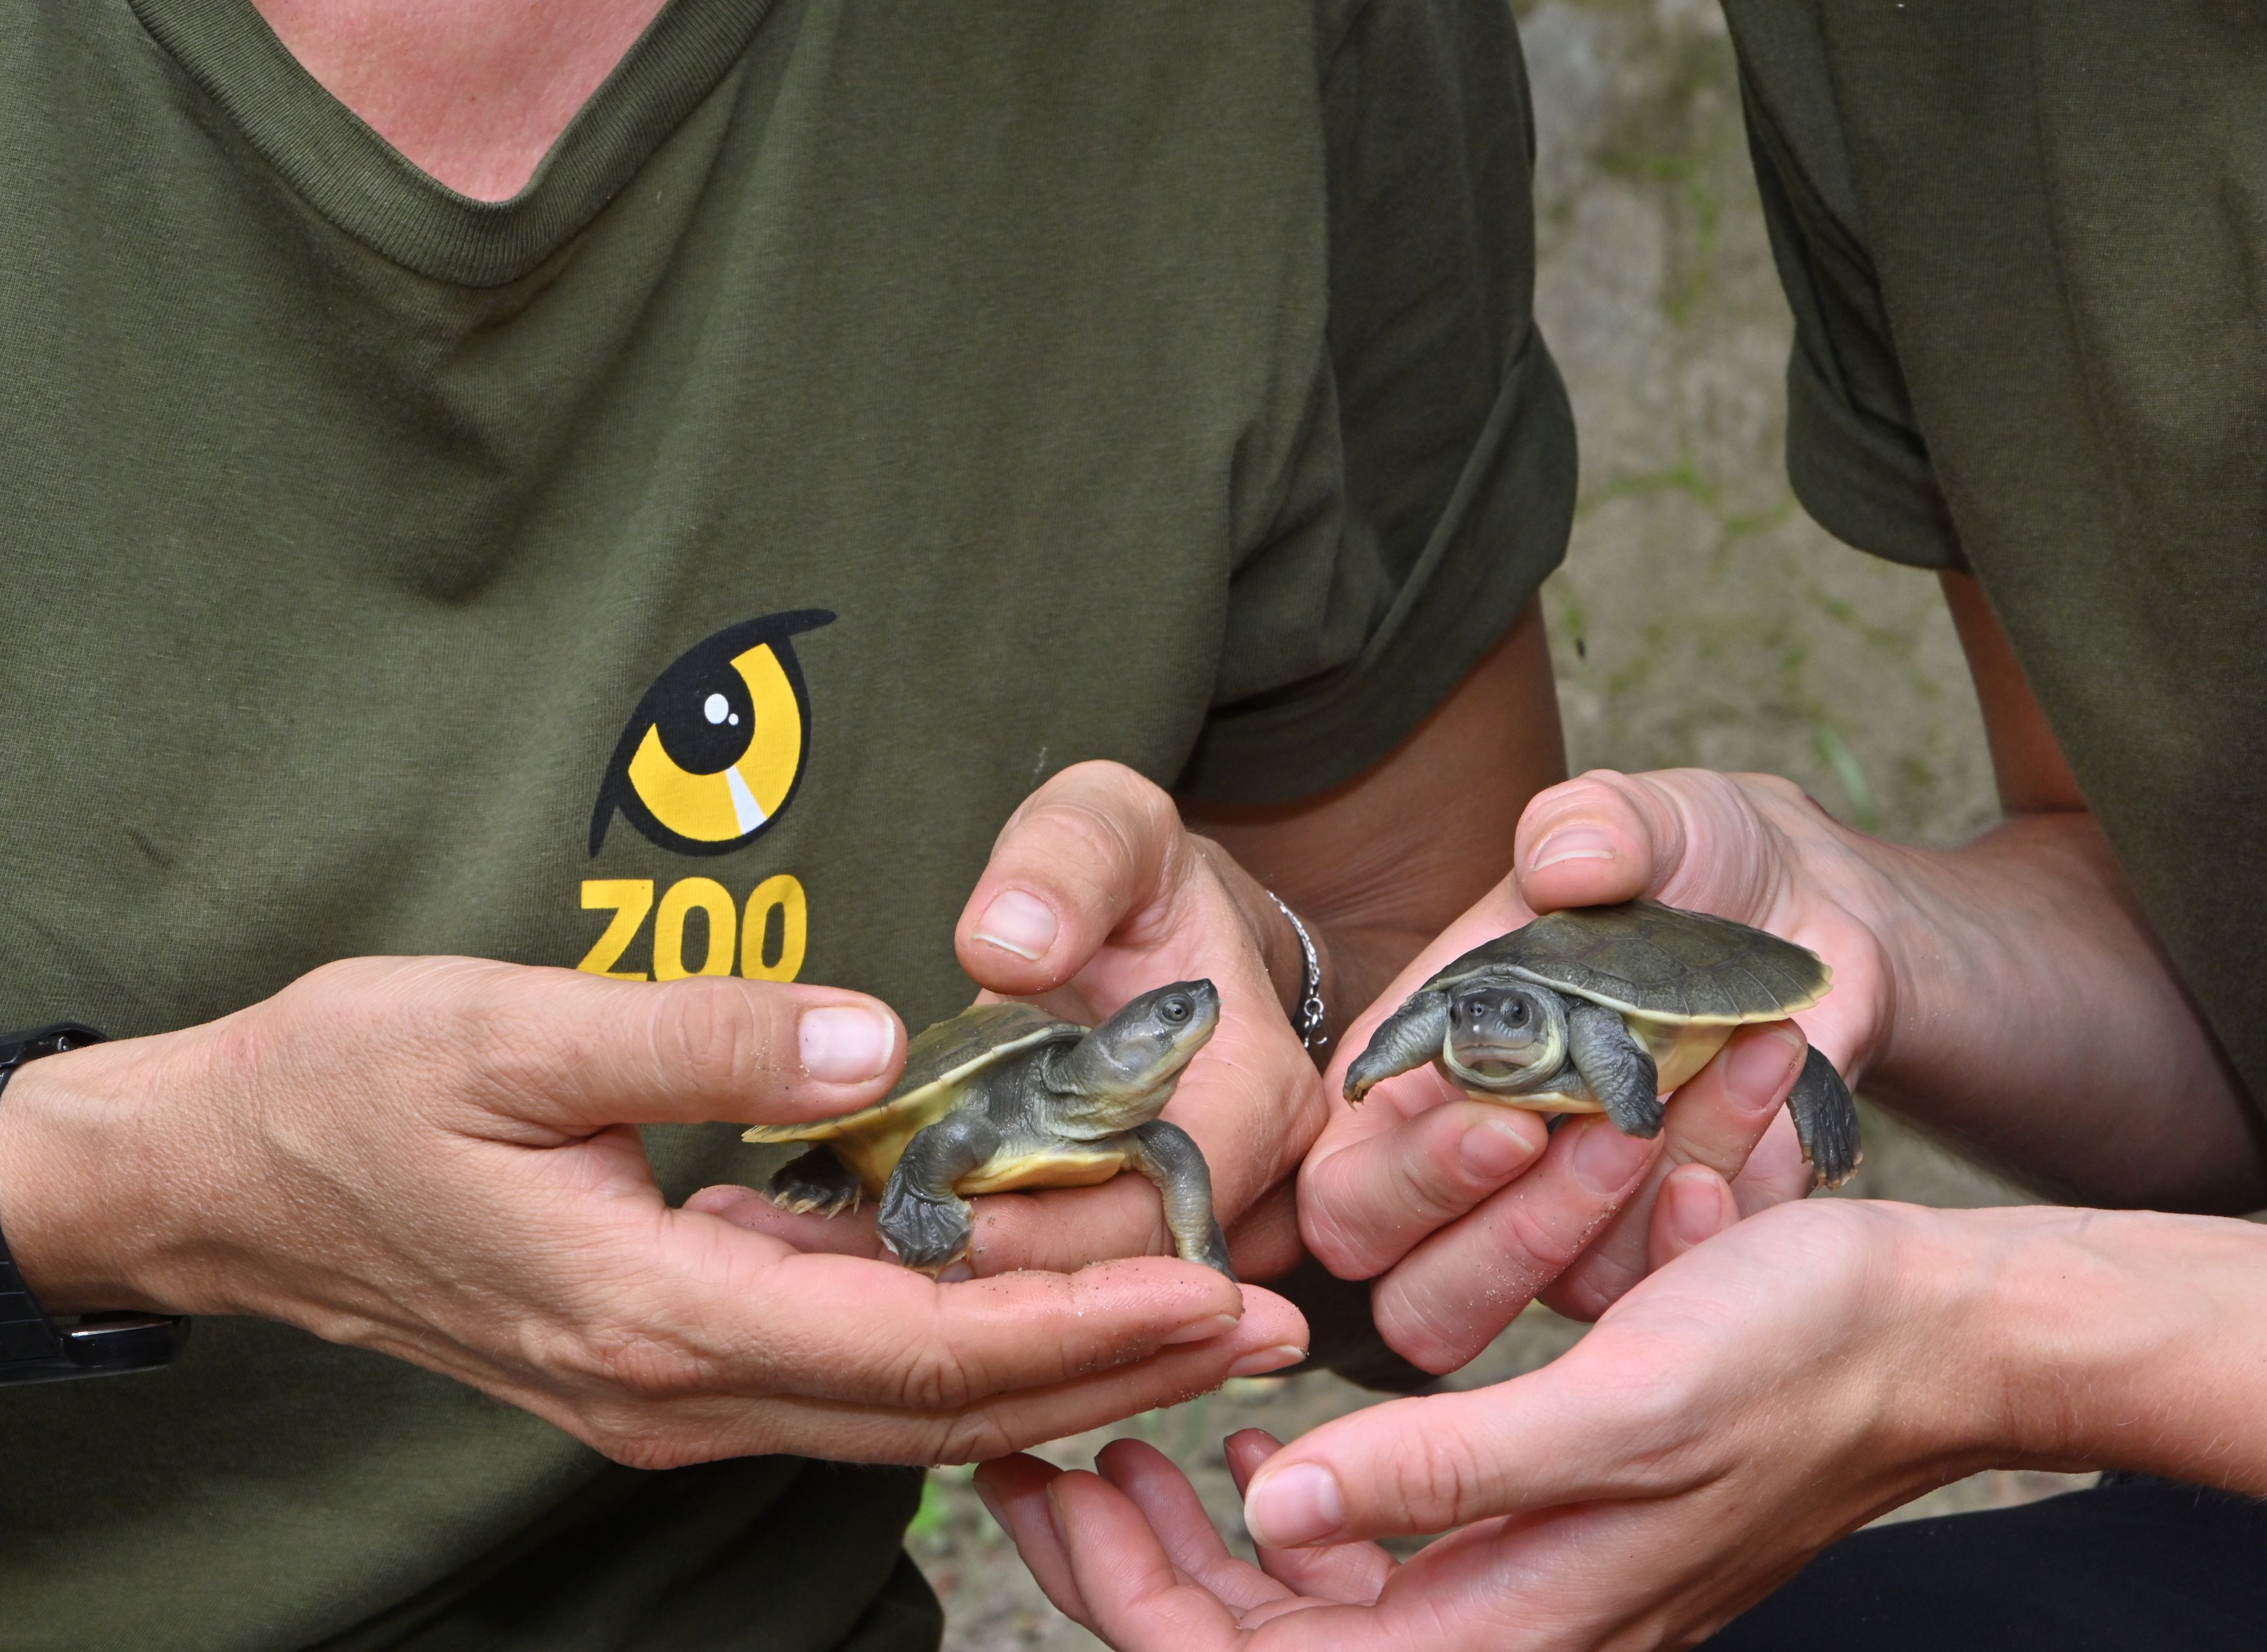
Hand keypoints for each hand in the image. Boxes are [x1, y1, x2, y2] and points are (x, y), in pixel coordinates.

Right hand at [0, 955, 1306, 1467]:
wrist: (219, 1175)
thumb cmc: (344, 1089)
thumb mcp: (508, 1029)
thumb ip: (695, 1040)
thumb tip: (866, 1037)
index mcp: (647, 1315)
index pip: (912, 1350)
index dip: (1077, 1328)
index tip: (1217, 1289)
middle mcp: (670, 1388)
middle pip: (935, 1408)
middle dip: (1112, 1370)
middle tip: (1270, 1326)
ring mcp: (661, 1391)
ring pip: (897, 1410)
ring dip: (1051, 1373)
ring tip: (1195, 1329)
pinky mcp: (654, 1361)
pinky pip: (840, 1381)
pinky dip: (956, 1360)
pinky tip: (1030, 1315)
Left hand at [704, 761, 1334, 1284]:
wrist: (1163, 931)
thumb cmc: (1137, 878)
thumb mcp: (1108, 826)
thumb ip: (1064, 862)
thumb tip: (1008, 947)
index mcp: (1256, 1093)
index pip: (1166, 1203)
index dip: (1062, 1229)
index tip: (956, 1220)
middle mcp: (1248, 1183)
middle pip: (1124, 1276)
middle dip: (1003, 1280)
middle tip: (873, 1257)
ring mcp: (1192, 1226)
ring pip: (1087, 1301)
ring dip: (979, 1297)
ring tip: (855, 1264)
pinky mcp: (1133, 1244)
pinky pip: (1060, 1290)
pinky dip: (974, 1283)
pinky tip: (876, 1260)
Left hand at [977, 1186, 2022, 1650]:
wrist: (1923, 1333)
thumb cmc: (1788, 1357)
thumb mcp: (1616, 1406)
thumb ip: (1446, 1472)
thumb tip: (1279, 1512)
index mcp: (1513, 1626)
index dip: (1130, 1592)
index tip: (1044, 1476)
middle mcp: (1507, 1628)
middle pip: (1260, 1646)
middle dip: (1126, 1564)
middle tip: (1030, 1452)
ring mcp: (1520, 1588)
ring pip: (1300, 1607)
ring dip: (1188, 1543)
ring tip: (1109, 1447)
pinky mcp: (1531, 1533)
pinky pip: (1370, 1560)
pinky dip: (1286, 1513)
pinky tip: (1250, 1451)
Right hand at [1299, 768, 1889, 1366]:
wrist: (1820, 914)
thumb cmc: (1693, 864)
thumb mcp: (1649, 817)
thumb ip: (1595, 824)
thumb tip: (1561, 863)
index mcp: (1412, 1072)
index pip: (1345, 1185)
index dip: (1405, 1180)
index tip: (1511, 1120)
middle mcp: (1470, 1170)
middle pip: (1413, 1288)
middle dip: (1501, 1234)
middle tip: (1601, 1137)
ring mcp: (1565, 1227)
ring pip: (1549, 1298)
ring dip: (1627, 1210)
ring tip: (1709, 1077)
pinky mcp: (1662, 1251)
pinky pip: (1662, 1290)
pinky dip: (1705, 1230)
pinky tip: (1750, 1143)